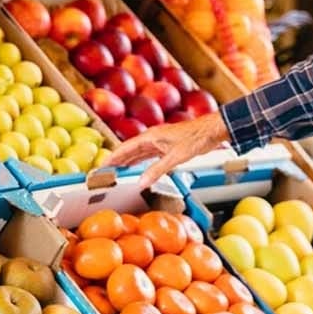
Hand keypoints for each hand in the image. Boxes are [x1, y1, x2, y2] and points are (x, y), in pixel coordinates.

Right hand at [105, 112, 231, 188]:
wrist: (210, 131)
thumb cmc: (195, 138)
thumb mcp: (174, 157)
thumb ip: (157, 170)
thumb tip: (142, 182)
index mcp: (151, 136)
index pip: (125, 148)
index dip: (112, 157)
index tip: (101, 166)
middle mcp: (152, 137)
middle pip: (129, 150)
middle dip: (117, 161)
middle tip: (104, 171)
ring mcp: (159, 141)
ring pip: (138, 153)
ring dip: (127, 161)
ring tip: (116, 171)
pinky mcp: (167, 146)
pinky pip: (148, 155)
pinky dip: (140, 162)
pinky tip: (137, 167)